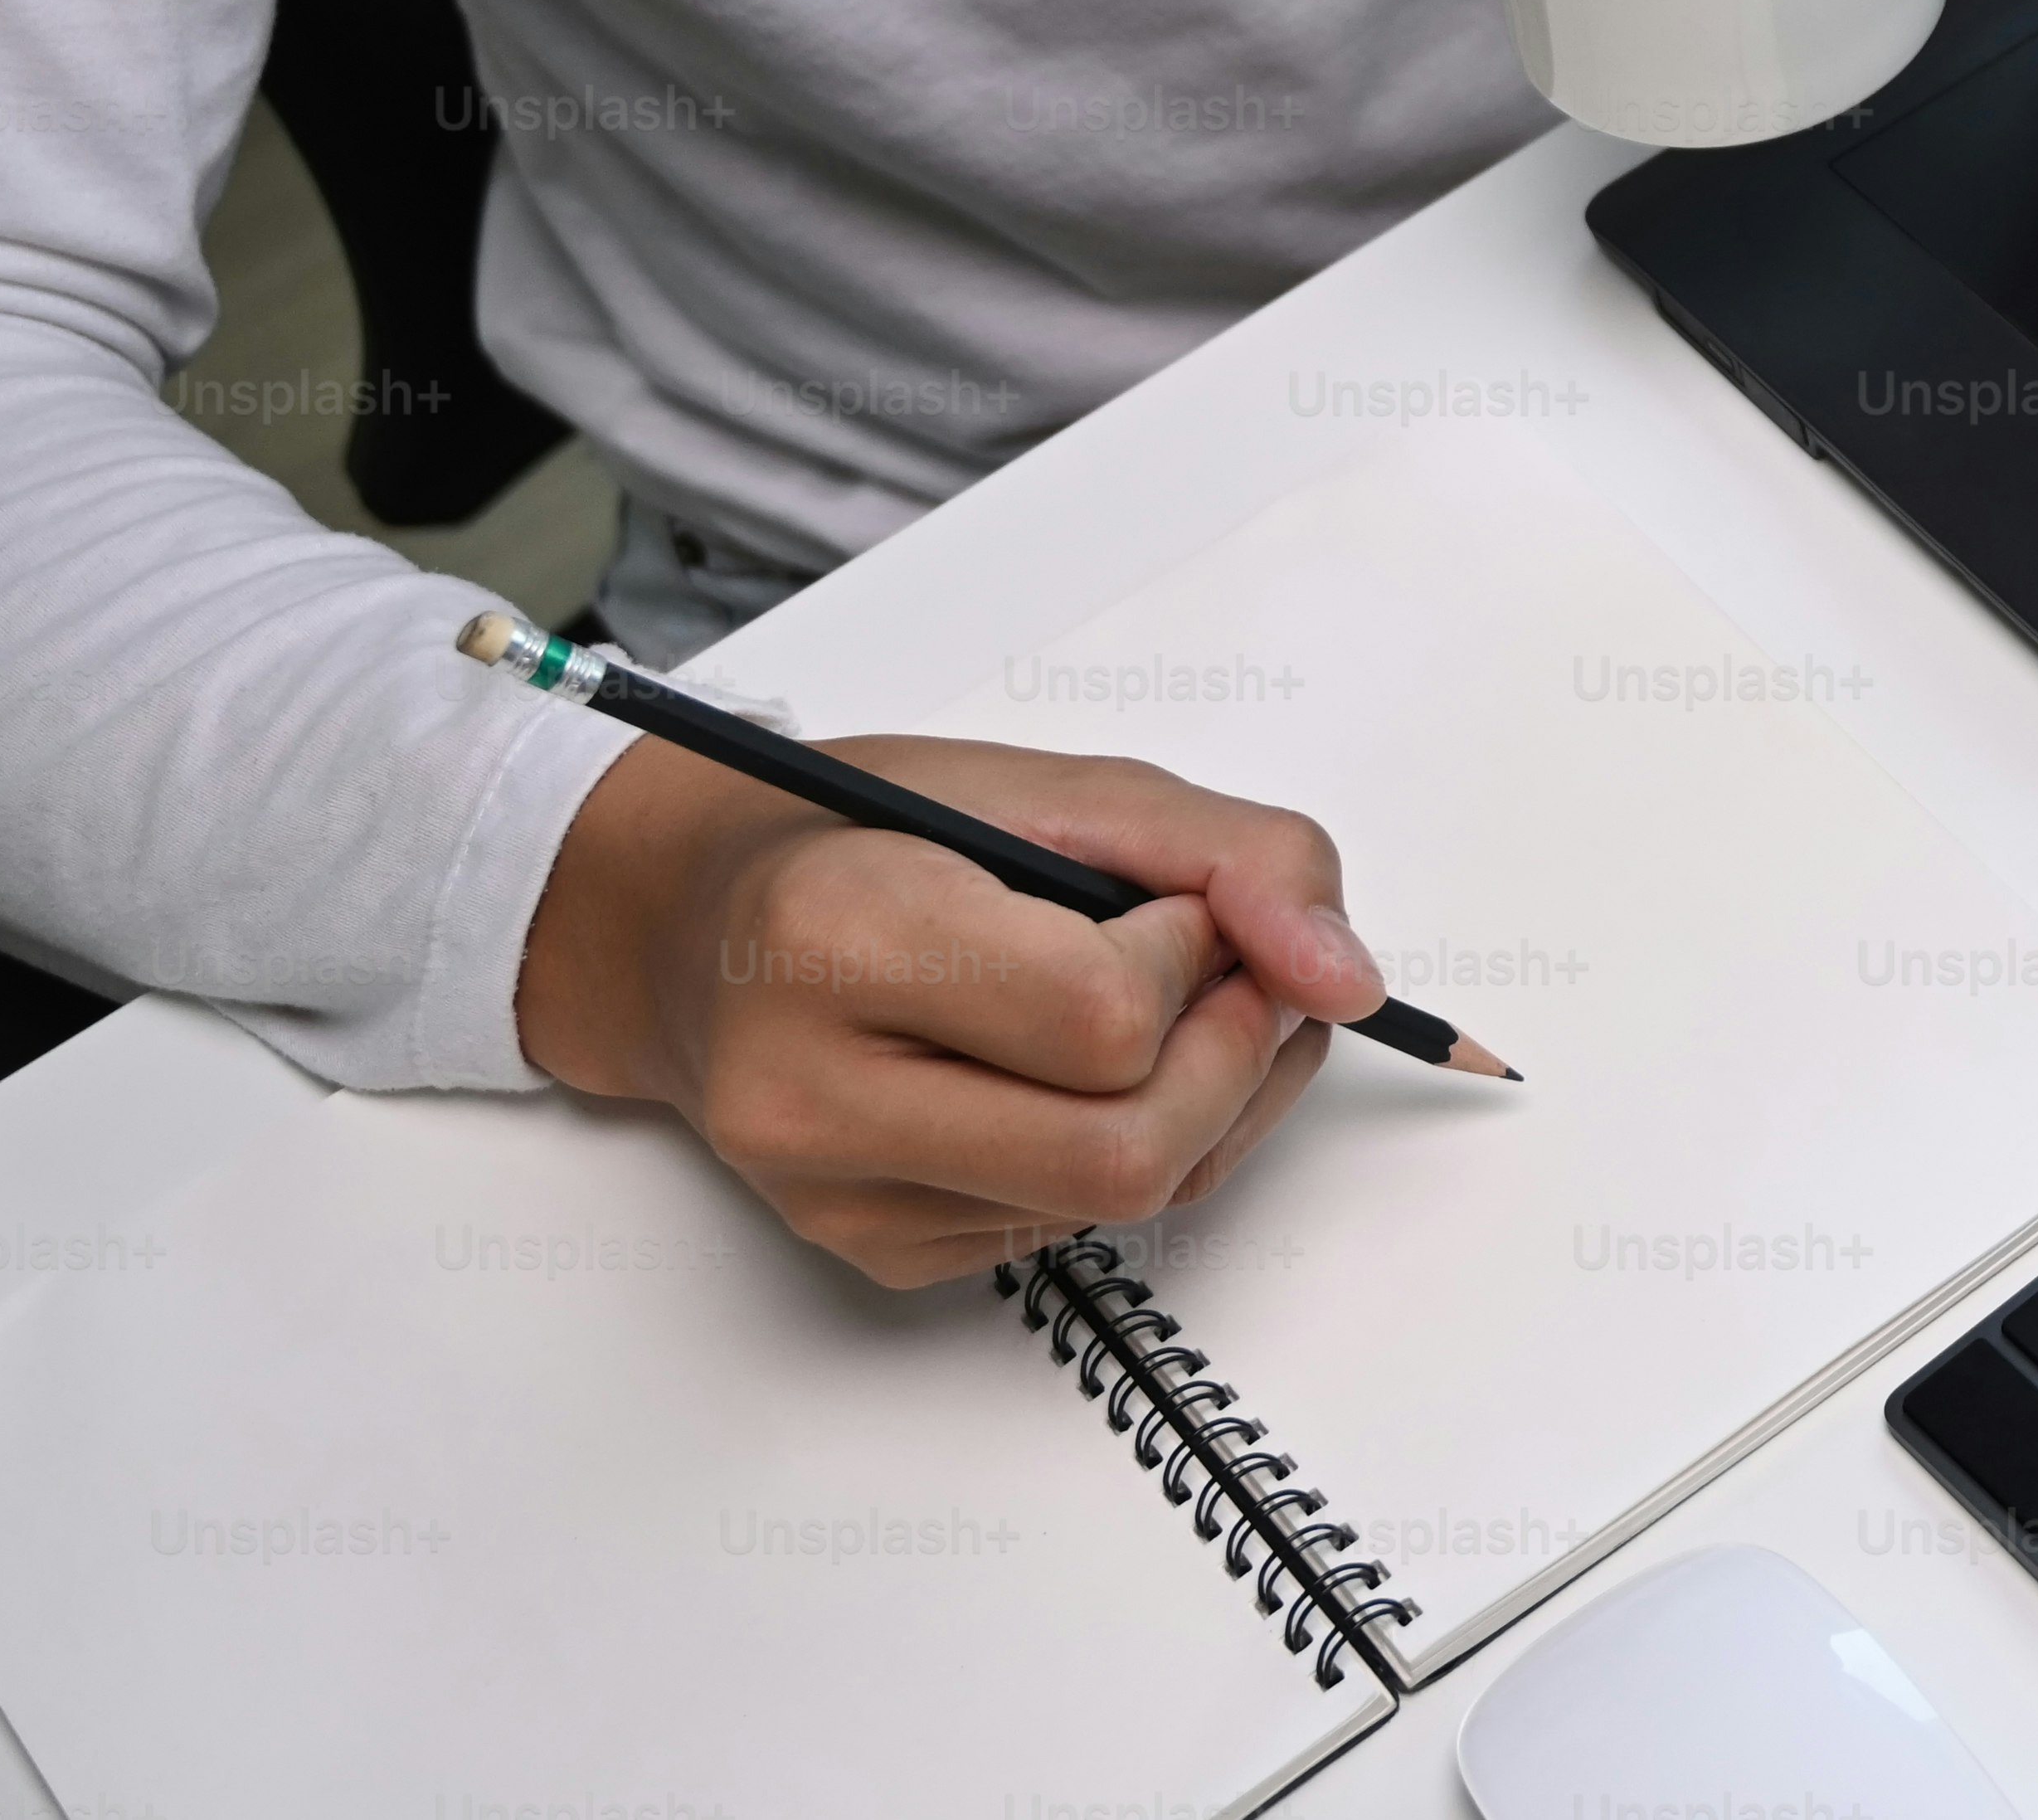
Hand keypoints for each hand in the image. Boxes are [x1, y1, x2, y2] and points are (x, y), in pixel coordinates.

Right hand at [516, 731, 1386, 1287]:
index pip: (1107, 1017)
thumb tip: (1346, 982)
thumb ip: (1234, 856)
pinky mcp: (871, 1251)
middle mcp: (811, 1093)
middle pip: (1127, 1151)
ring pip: (1117, 1205)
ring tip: (1182, 1013)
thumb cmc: (867, 836)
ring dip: (1206, 1106)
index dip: (1198, 957)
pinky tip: (1092, 1075)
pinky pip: (1072, 1233)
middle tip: (1236, 978)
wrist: (691, 926)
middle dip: (1233, 1059)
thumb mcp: (1057, 786)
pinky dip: (1131, 1150)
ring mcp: (836, 1194)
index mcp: (836, 937)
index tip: (1180, 906)